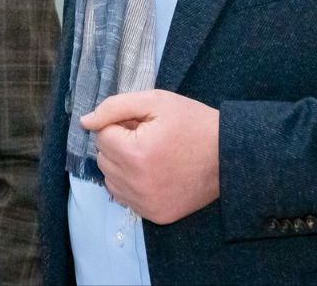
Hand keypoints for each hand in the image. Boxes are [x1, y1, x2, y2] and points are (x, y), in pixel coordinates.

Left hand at [81, 89, 219, 224]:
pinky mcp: (156, 216)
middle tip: (149, 137)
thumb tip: (85, 122)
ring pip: (111, 179)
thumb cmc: (193, 123)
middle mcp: (137, 184)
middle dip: (120, 144)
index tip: (144, 124)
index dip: (121, 124)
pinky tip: (154, 173)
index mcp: (135, 153)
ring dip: (123, 165)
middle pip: (103, 158)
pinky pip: (125, 198)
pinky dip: (132, 184)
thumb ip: (115, 107)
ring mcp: (146, 204)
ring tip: (152, 155)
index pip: (102, 135)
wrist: (230, 155)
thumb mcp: (155, 101)